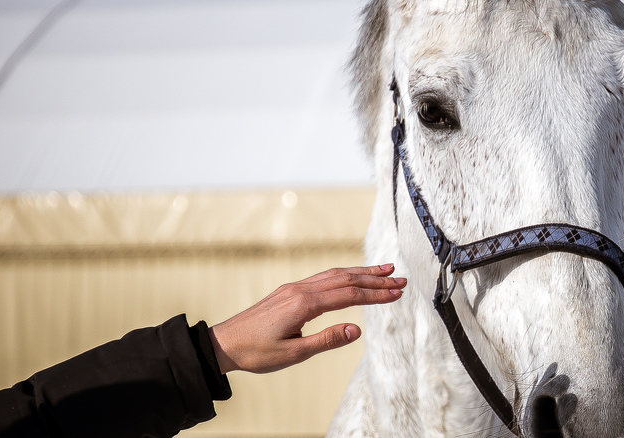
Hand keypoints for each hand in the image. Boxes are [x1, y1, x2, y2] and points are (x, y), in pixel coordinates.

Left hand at [208, 264, 405, 373]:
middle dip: (375, 280)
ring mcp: (294, 288)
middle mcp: (301, 290)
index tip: (397, 293)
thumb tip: (358, 330)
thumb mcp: (293, 354)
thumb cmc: (256, 352)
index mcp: (304, 304)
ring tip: (384, 271)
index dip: (375, 294)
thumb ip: (327, 340)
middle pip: (346, 279)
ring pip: (335, 274)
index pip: (349, 295)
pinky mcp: (289, 291)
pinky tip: (352, 276)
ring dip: (361, 273)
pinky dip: (344, 275)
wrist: (223, 343)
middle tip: (400, 280)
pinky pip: (323, 277)